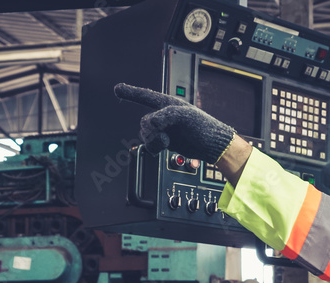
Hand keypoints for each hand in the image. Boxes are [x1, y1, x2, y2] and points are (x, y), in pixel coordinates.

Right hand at [114, 83, 235, 164]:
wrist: (212, 147)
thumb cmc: (204, 127)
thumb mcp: (186, 116)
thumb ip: (165, 116)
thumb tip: (150, 123)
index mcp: (169, 104)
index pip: (146, 95)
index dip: (131, 92)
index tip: (117, 88)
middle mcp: (164, 115)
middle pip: (144, 121)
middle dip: (152, 131)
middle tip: (164, 136)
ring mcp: (164, 129)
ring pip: (145, 134)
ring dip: (153, 140)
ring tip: (167, 142)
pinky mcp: (165, 141)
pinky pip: (150, 144)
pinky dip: (154, 147)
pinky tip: (165, 147)